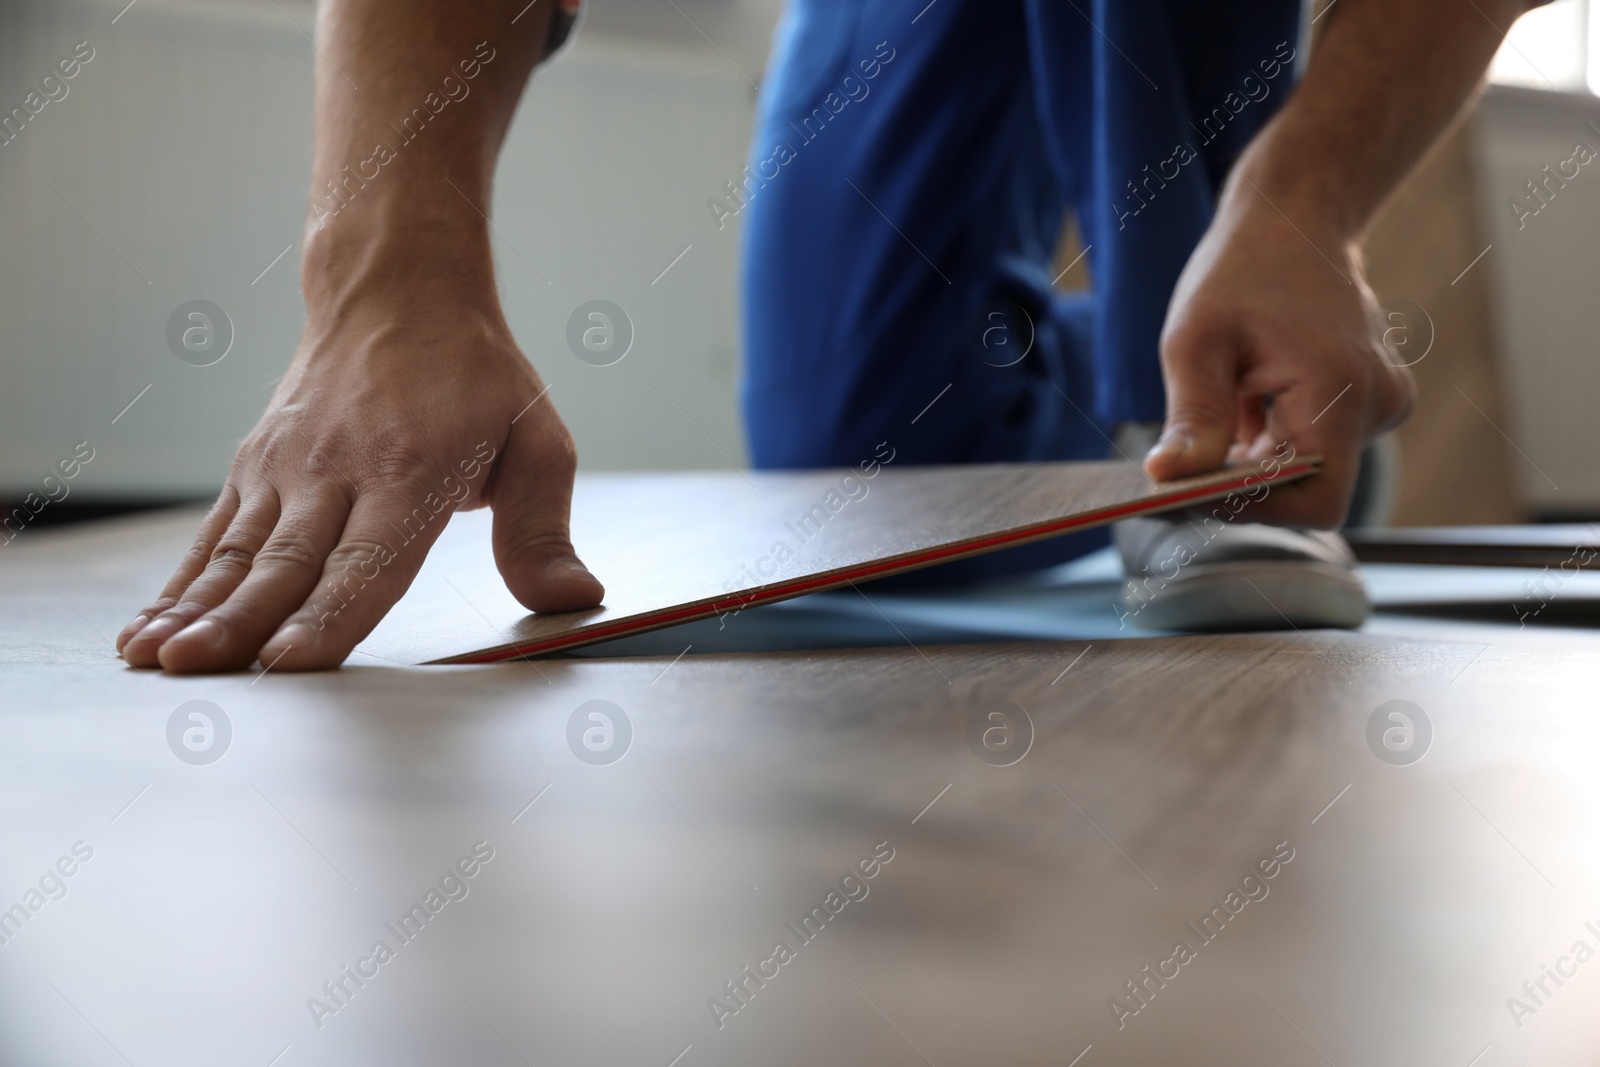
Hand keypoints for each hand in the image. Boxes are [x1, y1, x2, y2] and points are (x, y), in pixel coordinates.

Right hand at [115, 287, 603, 672]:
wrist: (398, 289)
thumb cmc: (476, 375)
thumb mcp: (537, 440)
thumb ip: (543, 529)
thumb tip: (578, 598)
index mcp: (412, 469)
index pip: (368, 559)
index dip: (330, 614)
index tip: (293, 661)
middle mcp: (338, 469)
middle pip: (287, 560)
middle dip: (241, 622)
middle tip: (198, 670)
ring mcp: (288, 467)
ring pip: (236, 551)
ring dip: (195, 609)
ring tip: (156, 661)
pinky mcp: (255, 466)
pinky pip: (212, 535)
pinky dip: (177, 584)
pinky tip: (147, 629)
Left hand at [1144, 188, 1413, 525]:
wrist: (1297, 217)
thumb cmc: (1243, 270)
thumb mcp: (1197, 341)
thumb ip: (1191, 417)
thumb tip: (1167, 479)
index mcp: (1342, 390)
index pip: (1314, 504)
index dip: (1252, 509)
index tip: (1194, 488)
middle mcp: (1379, 404)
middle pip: (1309, 490)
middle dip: (1246, 483)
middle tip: (1189, 454)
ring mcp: (1383, 403)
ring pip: (1310, 469)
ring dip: (1256, 457)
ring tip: (1226, 401)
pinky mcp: (1373, 401)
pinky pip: (1317, 445)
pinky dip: (1274, 438)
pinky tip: (1250, 394)